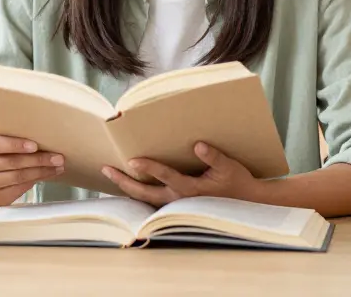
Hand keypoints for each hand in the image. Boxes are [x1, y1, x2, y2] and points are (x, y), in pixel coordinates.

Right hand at [0, 135, 63, 207]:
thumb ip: (14, 141)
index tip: (35, 146)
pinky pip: (20, 188)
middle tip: (57, 157)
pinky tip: (47, 175)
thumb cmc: (0, 154)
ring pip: (19, 177)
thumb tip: (45, 139)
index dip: (16, 145)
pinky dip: (36, 181)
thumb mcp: (0, 144)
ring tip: (58, 167)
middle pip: (13, 163)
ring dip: (41, 172)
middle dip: (38, 160)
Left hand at [101, 142, 259, 207]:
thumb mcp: (229, 167)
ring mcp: (175, 204)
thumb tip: (198, 145)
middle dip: (124, 182)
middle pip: (145, 193)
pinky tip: (127, 185)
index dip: (149, 168)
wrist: (244, 203)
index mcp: (191, 189)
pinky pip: (151, 201)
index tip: (132, 160)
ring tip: (111, 176)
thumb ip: (214, 157)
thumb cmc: (236, 182)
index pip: (165, 176)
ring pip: (145, 199)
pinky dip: (137, 194)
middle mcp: (179, 199)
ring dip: (127, 188)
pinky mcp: (176, 205)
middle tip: (106, 170)